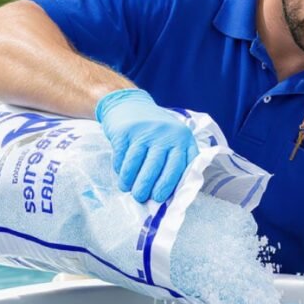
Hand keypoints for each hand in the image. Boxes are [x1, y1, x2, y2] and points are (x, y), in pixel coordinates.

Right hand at [96, 88, 198, 202]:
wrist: (129, 104)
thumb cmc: (156, 132)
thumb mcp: (174, 141)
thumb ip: (176, 164)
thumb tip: (170, 197)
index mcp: (183, 139)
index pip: (181, 166)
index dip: (170, 185)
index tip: (161, 198)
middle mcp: (166, 134)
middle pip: (156, 167)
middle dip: (148, 187)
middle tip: (141, 198)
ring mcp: (145, 131)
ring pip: (137, 163)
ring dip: (131, 181)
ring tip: (128, 190)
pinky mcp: (126, 131)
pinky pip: (122, 157)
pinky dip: (121, 170)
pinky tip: (122, 176)